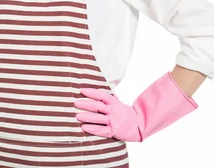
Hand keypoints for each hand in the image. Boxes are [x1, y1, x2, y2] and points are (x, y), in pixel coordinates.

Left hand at [74, 72, 197, 142]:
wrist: (138, 126)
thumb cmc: (124, 112)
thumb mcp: (118, 102)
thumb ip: (109, 96)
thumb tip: (103, 82)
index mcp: (114, 102)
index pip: (102, 95)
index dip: (92, 92)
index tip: (82, 90)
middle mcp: (114, 111)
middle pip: (98, 106)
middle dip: (85, 104)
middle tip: (75, 103)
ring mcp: (114, 121)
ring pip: (98, 118)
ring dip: (87, 117)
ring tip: (77, 115)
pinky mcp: (113, 131)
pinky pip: (101, 130)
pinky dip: (92, 129)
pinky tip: (84, 127)